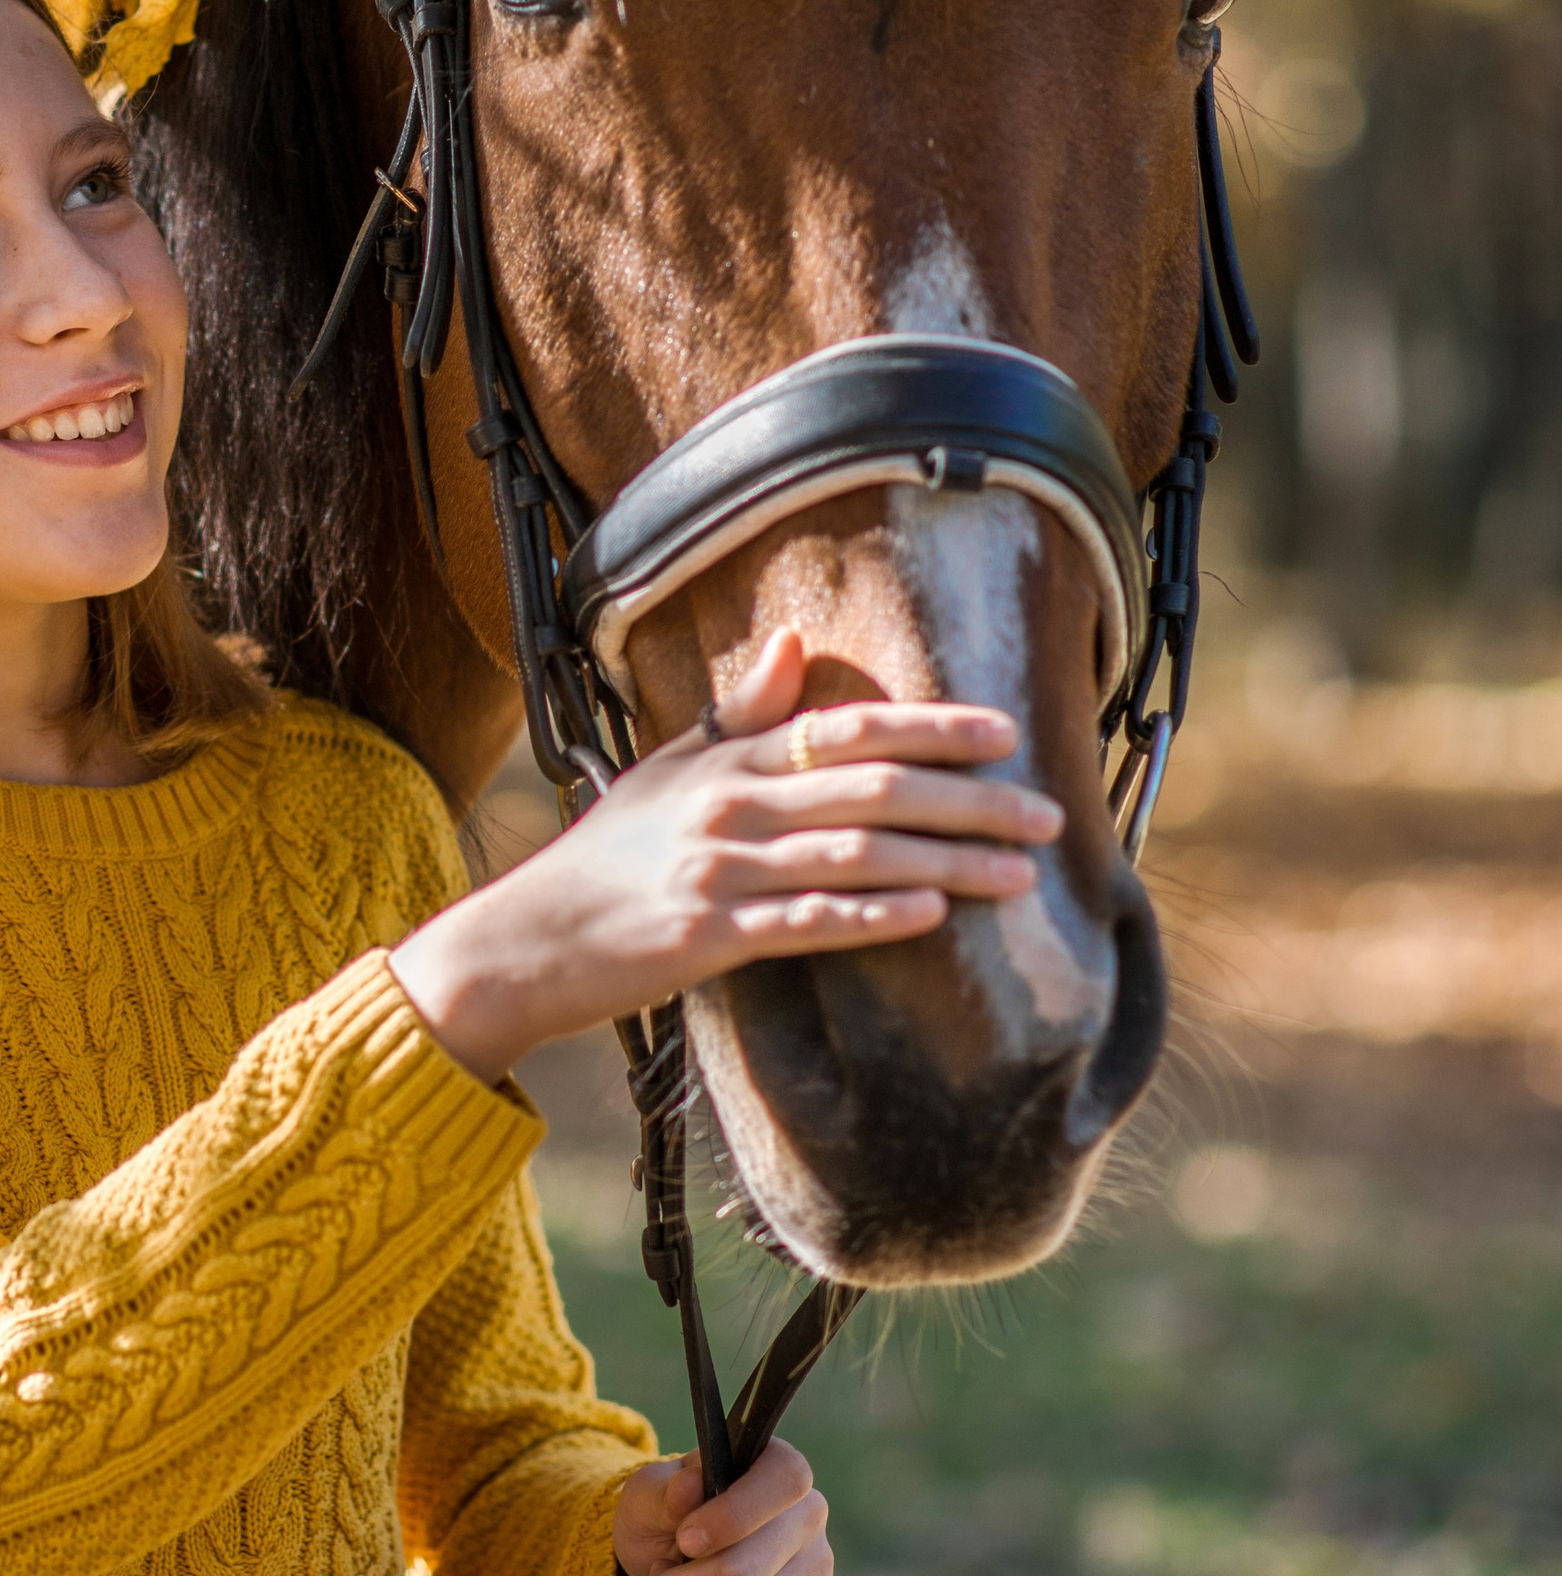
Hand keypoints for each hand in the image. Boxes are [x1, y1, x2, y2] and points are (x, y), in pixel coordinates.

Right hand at [391, 627, 1062, 1082]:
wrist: (529, 937)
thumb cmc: (605, 854)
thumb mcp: (666, 769)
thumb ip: (739, 714)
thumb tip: (792, 638)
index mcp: (729, 760)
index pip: (847, 728)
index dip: (931, 725)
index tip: (1003, 732)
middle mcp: (731, 805)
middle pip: (873, 790)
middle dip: (969, 800)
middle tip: (1045, 811)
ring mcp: (721, 871)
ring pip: (856, 856)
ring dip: (948, 862)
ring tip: (1020, 872)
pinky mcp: (710, 936)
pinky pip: (807, 923)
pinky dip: (874, 918)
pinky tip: (932, 916)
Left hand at [611, 1436, 832, 1575]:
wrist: (679, 1558)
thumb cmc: (668, 1515)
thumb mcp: (649, 1494)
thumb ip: (662, 1491)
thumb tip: (687, 1489)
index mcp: (779, 1467)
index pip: (783, 1482)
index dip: (731, 1517)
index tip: (684, 1540)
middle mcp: (810, 1516)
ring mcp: (818, 1572)